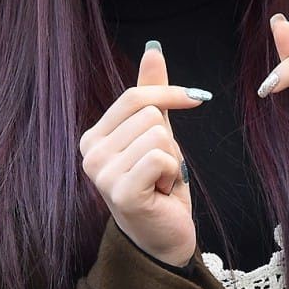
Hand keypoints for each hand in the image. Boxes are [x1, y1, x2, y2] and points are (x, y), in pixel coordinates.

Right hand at [80, 44, 207, 264]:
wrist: (164, 238)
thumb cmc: (159, 185)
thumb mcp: (157, 133)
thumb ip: (152, 92)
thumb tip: (153, 50)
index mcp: (94, 136)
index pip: (136, 96)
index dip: (171, 94)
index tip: (199, 99)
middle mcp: (90, 153)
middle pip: (151, 115)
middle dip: (169, 142)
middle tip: (160, 170)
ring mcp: (101, 173)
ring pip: (159, 135)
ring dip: (172, 160)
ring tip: (160, 182)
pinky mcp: (120, 191)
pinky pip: (161, 157)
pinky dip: (172, 174)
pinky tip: (161, 193)